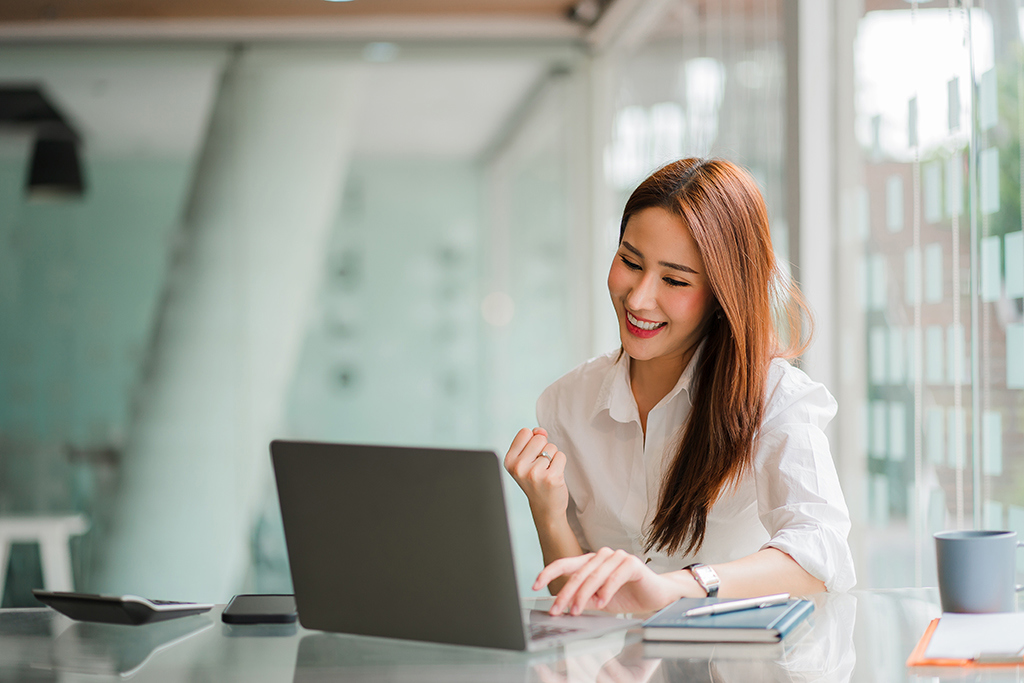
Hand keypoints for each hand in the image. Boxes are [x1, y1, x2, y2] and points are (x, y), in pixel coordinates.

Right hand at [503, 427, 568, 522]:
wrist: (545, 507)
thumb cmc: (536, 480)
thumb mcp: (526, 459)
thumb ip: (531, 439)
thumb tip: (541, 431)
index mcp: (509, 460)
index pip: (525, 432)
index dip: (532, 441)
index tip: (531, 456)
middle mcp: (519, 467)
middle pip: (539, 438)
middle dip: (543, 449)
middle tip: (540, 466)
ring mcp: (534, 473)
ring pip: (551, 447)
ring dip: (552, 458)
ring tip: (546, 472)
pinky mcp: (551, 477)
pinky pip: (561, 456)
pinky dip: (560, 463)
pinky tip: (554, 476)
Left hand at [534, 548, 703, 615]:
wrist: (657, 596)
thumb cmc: (628, 595)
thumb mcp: (600, 600)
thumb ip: (584, 599)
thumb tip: (563, 606)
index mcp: (591, 561)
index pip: (565, 564)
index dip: (548, 572)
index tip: (534, 584)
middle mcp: (602, 555)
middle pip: (577, 574)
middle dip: (565, 594)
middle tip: (557, 610)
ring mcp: (617, 557)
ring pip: (593, 576)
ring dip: (583, 596)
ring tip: (576, 611)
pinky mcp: (631, 564)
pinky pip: (614, 577)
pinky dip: (606, 591)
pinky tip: (601, 604)